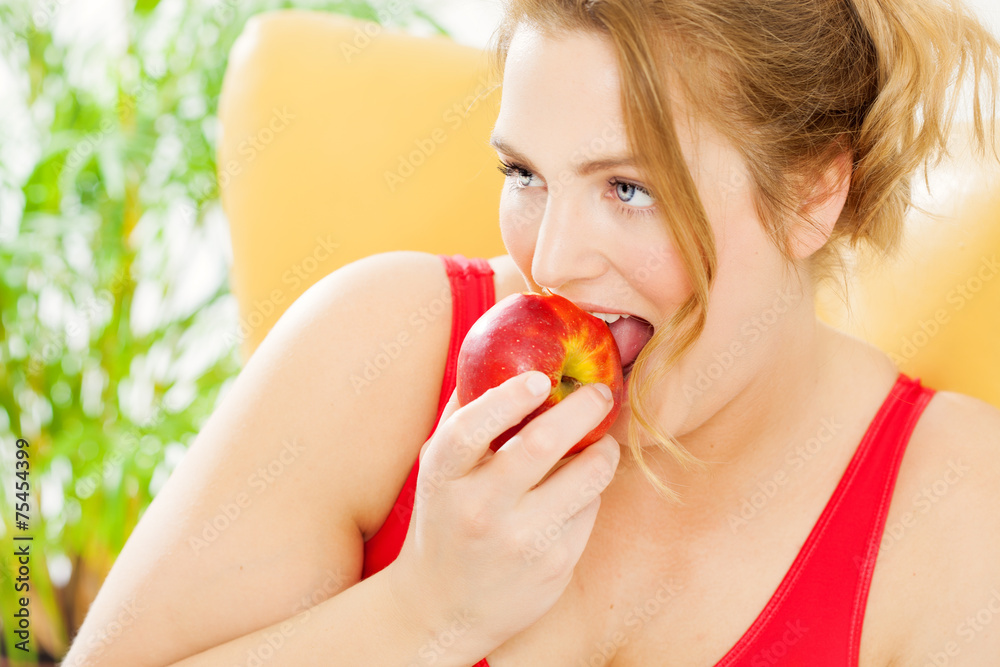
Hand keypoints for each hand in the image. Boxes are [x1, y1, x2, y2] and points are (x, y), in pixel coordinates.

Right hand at [387, 371, 619, 658]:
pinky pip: (590, 509)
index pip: (471, 429)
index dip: (508, 399)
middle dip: (582, 409)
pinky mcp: (554, 565)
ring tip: (601, 442)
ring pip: (584, 478)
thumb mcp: (439, 470)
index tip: (540, 378)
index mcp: (444, 477)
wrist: (443, 608)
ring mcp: (519, 541)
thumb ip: (465, 415)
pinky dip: (592, 491)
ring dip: (603, 451)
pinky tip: (580, 489)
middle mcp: (479, 509)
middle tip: (599, 393)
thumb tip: (502, 352)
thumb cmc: (446, 518)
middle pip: (540, 445)